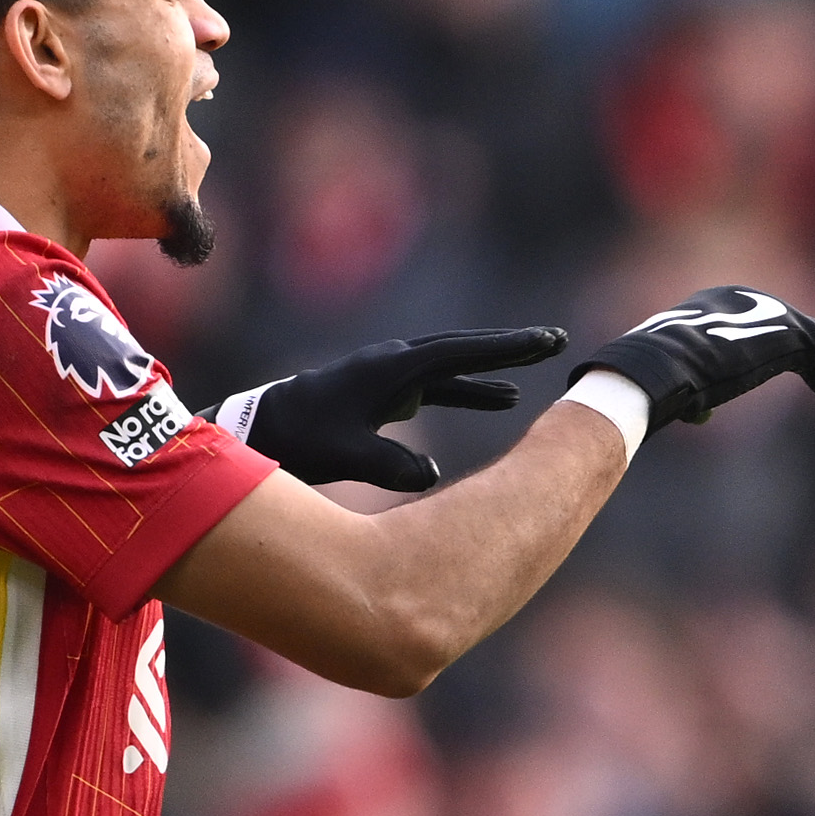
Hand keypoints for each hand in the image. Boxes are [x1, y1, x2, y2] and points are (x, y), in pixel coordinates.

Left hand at [221, 325, 568, 490]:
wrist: (259, 429)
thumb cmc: (299, 440)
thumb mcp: (343, 456)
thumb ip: (388, 466)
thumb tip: (433, 475)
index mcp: (390, 368)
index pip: (458, 353)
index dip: (504, 349)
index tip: (544, 343)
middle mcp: (394, 362)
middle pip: (462, 348)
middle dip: (508, 347)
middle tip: (554, 341)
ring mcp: (390, 374)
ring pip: (453, 366)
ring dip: (493, 368)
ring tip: (537, 367)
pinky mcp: (387, 390)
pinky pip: (440, 384)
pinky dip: (470, 389)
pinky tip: (499, 401)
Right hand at [573, 285, 814, 431]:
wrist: (657, 371)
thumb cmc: (655, 384)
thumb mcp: (677, 387)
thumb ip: (696, 393)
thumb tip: (702, 416)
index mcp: (712, 303)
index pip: (763, 328)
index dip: (791, 357)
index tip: (811, 381)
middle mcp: (742, 297)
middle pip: (794, 331)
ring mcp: (767, 310)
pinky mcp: (788, 330)